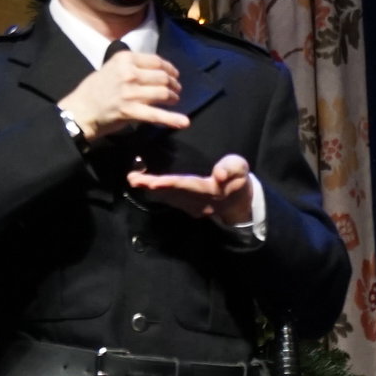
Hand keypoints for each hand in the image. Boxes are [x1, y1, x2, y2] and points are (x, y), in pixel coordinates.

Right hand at [58, 49, 188, 142]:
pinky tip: (183, 122)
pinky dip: (172, 119)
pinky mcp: (131, 111)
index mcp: (125, 59)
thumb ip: (130, 65)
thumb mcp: (111, 67)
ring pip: (163, 93)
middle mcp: (129, 73)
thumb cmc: (94, 89)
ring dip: (173, 97)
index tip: (174, 74)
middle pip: (162, 77)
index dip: (169, 68)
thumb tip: (153, 69)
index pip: (156, 61)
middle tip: (176, 90)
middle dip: (173, 84)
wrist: (80, 110)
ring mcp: (130, 92)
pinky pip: (156, 114)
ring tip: (175, 100)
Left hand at [128, 152, 258, 229]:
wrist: (239, 203)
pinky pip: (169, 200)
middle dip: (153, 186)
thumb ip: (232, 168)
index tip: (155, 181)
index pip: (189, 185)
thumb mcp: (241, 169)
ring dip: (150, 190)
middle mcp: (198, 202)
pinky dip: (156, 192)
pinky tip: (143, 185)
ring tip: (134, 179)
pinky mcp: (186, 207)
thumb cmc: (239, 180)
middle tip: (134, 178)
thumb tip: (220, 174)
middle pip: (173, 193)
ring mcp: (191, 207)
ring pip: (168, 197)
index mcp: (211, 191)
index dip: (172, 183)